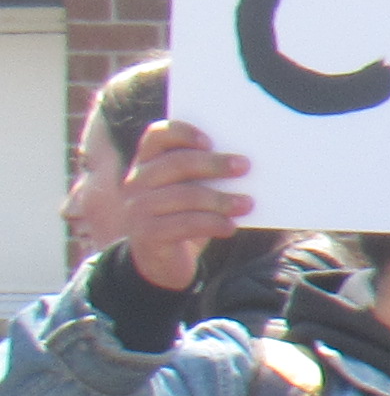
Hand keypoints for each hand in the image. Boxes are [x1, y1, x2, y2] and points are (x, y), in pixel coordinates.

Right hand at [114, 123, 252, 295]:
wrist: (162, 262)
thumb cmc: (185, 216)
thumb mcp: (193, 192)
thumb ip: (205, 175)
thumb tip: (244, 164)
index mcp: (147, 163)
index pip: (156, 136)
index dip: (183, 133)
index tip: (211, 141)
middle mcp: (136, 182)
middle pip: (175, 163)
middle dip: (213, 164)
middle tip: (244, 167)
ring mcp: (138, 209)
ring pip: (184, 196)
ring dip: (221, 199)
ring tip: (247, 203)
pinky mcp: (147, 235)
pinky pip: (185, 224)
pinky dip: (213, 224)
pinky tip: (230, 227)